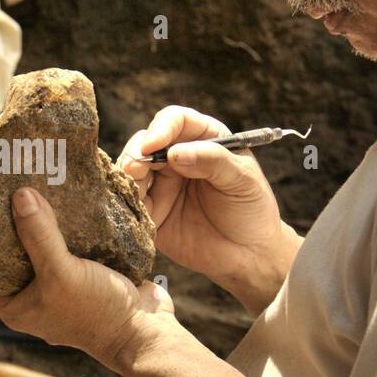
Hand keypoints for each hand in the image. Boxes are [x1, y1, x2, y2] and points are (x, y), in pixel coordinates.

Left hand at [0, 188, 177, 371]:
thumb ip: (38, 236)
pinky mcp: (84, 271)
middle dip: (4, 224)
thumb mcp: (61, 273)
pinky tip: (62, 197)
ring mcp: (59, 284)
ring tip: (28, 185)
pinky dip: (63, 223)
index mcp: (15, 305)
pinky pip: (66, 243)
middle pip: (7, 254)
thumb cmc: (97, 311)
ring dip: (36, 219)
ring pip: (38, 245)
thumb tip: (19, 196)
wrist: (146, 332)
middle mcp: (33, 295)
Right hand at [119, 106, 301, 315]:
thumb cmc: (251, 211)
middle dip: (137, 153)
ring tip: (135, 190)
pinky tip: (134, 209)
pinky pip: (128, 201)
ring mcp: (160, 183)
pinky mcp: (149, 211)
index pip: (175, 120)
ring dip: (127, 177)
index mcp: (203, 139)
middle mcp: (177, 156)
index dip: (162, 128)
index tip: (155, 145)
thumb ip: (212, 161)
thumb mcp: (242, 180)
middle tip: (136, 170)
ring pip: (130, 169)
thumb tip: (174, 153)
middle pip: (145, 142)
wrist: (248, 255)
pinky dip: (124, 201)